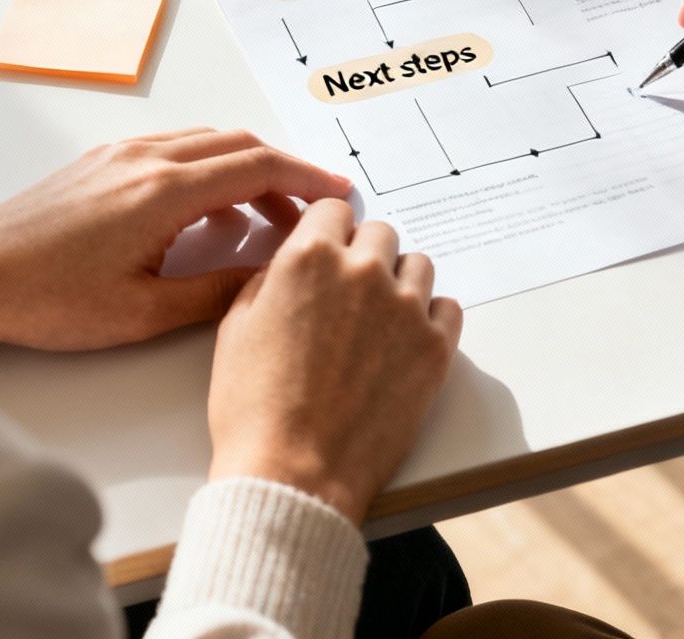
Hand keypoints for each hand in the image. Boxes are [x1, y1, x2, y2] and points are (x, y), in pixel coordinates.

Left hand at [0, 128, 352, 351]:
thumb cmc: (45, 300)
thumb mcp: (141, 313)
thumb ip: (215, 293)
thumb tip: (270, 279)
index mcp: (163, 191)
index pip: (259, 167)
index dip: (309, 180)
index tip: (342, 195)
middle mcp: (146, 158)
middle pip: (241, 144)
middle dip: (287, 175)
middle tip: (313, 215)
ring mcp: (121, 153)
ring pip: (209, 143)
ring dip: (249, 171)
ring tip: (267, 221)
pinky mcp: (101, 161)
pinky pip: (177, 149)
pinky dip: (212, 169)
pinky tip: (211, 212)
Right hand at [205, 200, 462, 524]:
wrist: (293, 474)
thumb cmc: (255, 410)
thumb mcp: (235, 329)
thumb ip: (268, 281)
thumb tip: (288, 267)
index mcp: (309, 259)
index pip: (333, 209)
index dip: (327, 231)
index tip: (329, 248)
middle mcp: (363, 272)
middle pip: (380, 233)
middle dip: (364, 255)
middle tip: (349, 294)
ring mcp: (406, 308)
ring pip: (417, 265)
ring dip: (399, 282)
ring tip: (378, 322)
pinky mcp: (436, 347)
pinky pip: (448, 307)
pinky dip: (430, 317)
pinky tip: (405, 341)